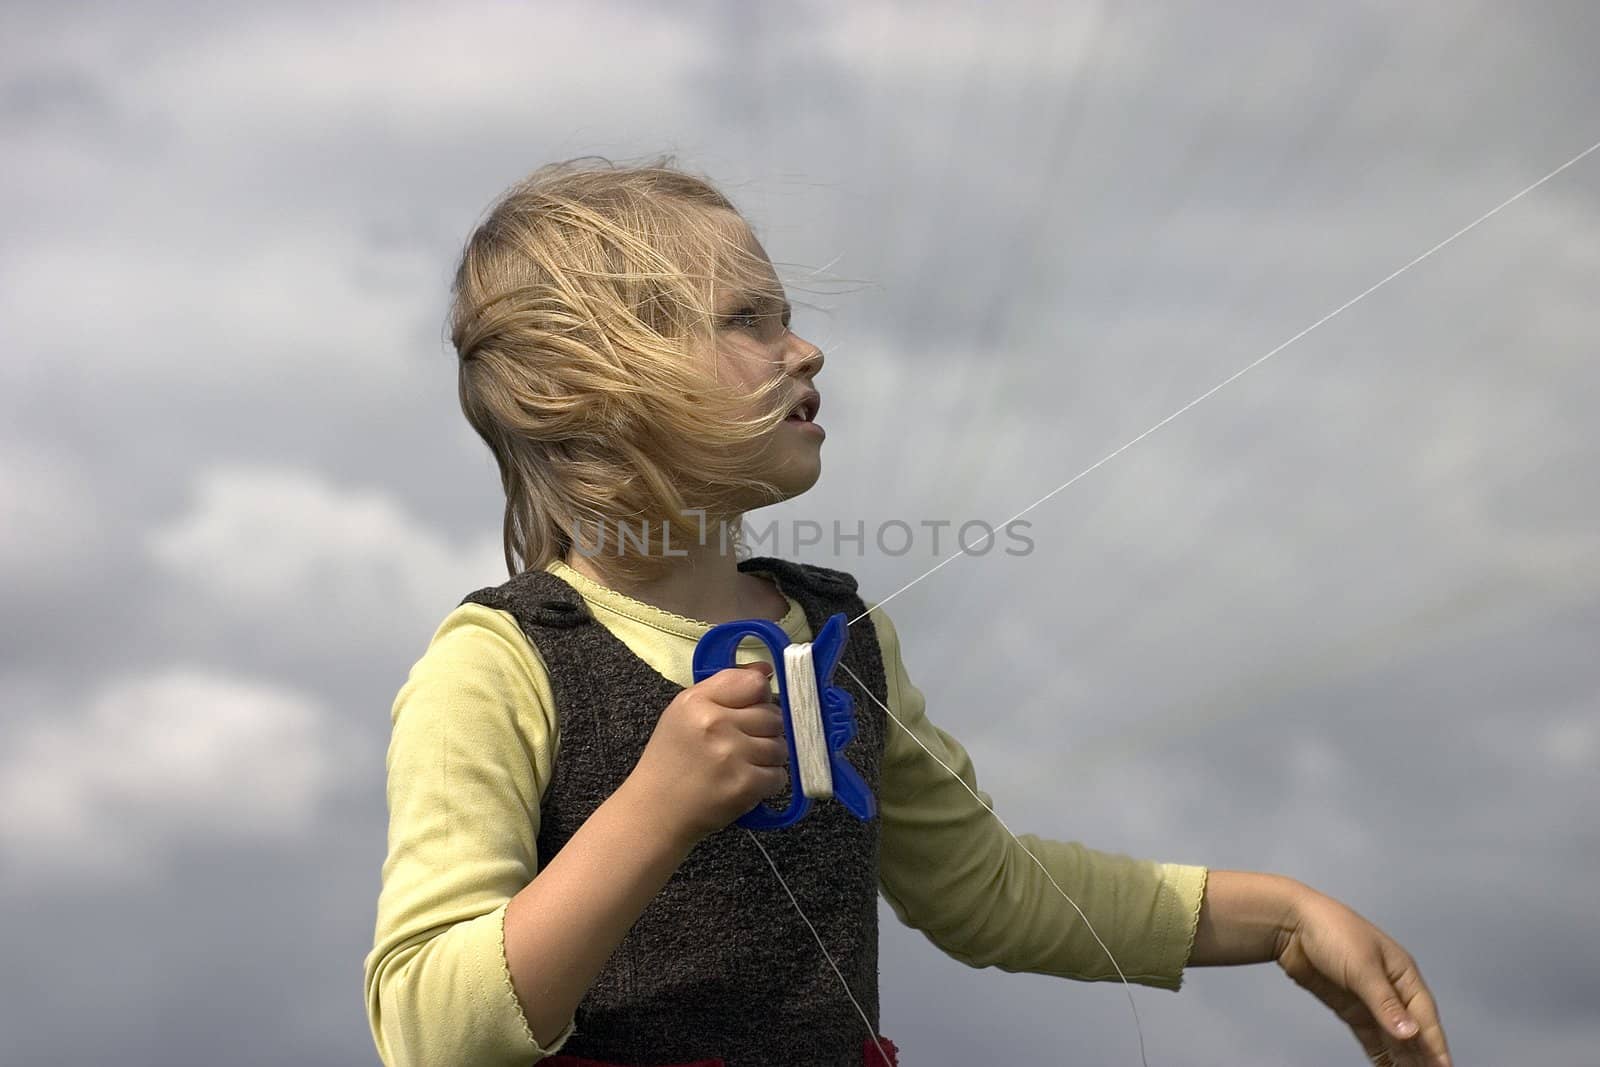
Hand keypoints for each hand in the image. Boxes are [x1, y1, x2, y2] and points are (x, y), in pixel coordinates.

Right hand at [627, 661, 788, 844]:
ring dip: (768, 758)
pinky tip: (745, 782)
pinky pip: (779, 776)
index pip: (755, 684)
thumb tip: (766, 671)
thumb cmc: (670, 759)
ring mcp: (732, 755)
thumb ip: (725, 686)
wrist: (655, 811)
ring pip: (780, 746)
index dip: (758, 698)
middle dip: (764, 731)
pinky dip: (767, 782)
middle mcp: (715, 724)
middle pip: (773, 716)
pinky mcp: (744, 785)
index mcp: (698, 701)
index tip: (748, 711)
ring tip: (743, 764)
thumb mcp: (684, 712)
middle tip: (742, 744)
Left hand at [1274, 889, 1451, 1065]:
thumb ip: (1385, 1003)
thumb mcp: (1363, 967)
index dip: (1436, 1044)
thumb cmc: (1331, 931)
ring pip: (1394, 1038)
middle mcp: (1391, 990)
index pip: (1425, 1016)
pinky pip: (1371, 1038)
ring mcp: (1370, 1001)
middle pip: (1413, 1031)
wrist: (1290, 925)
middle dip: (1423, 1057)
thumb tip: (1410, 1032)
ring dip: (1404, 1060)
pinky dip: (1381, 1055)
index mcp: (1403, 974)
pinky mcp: (1351, 1009)